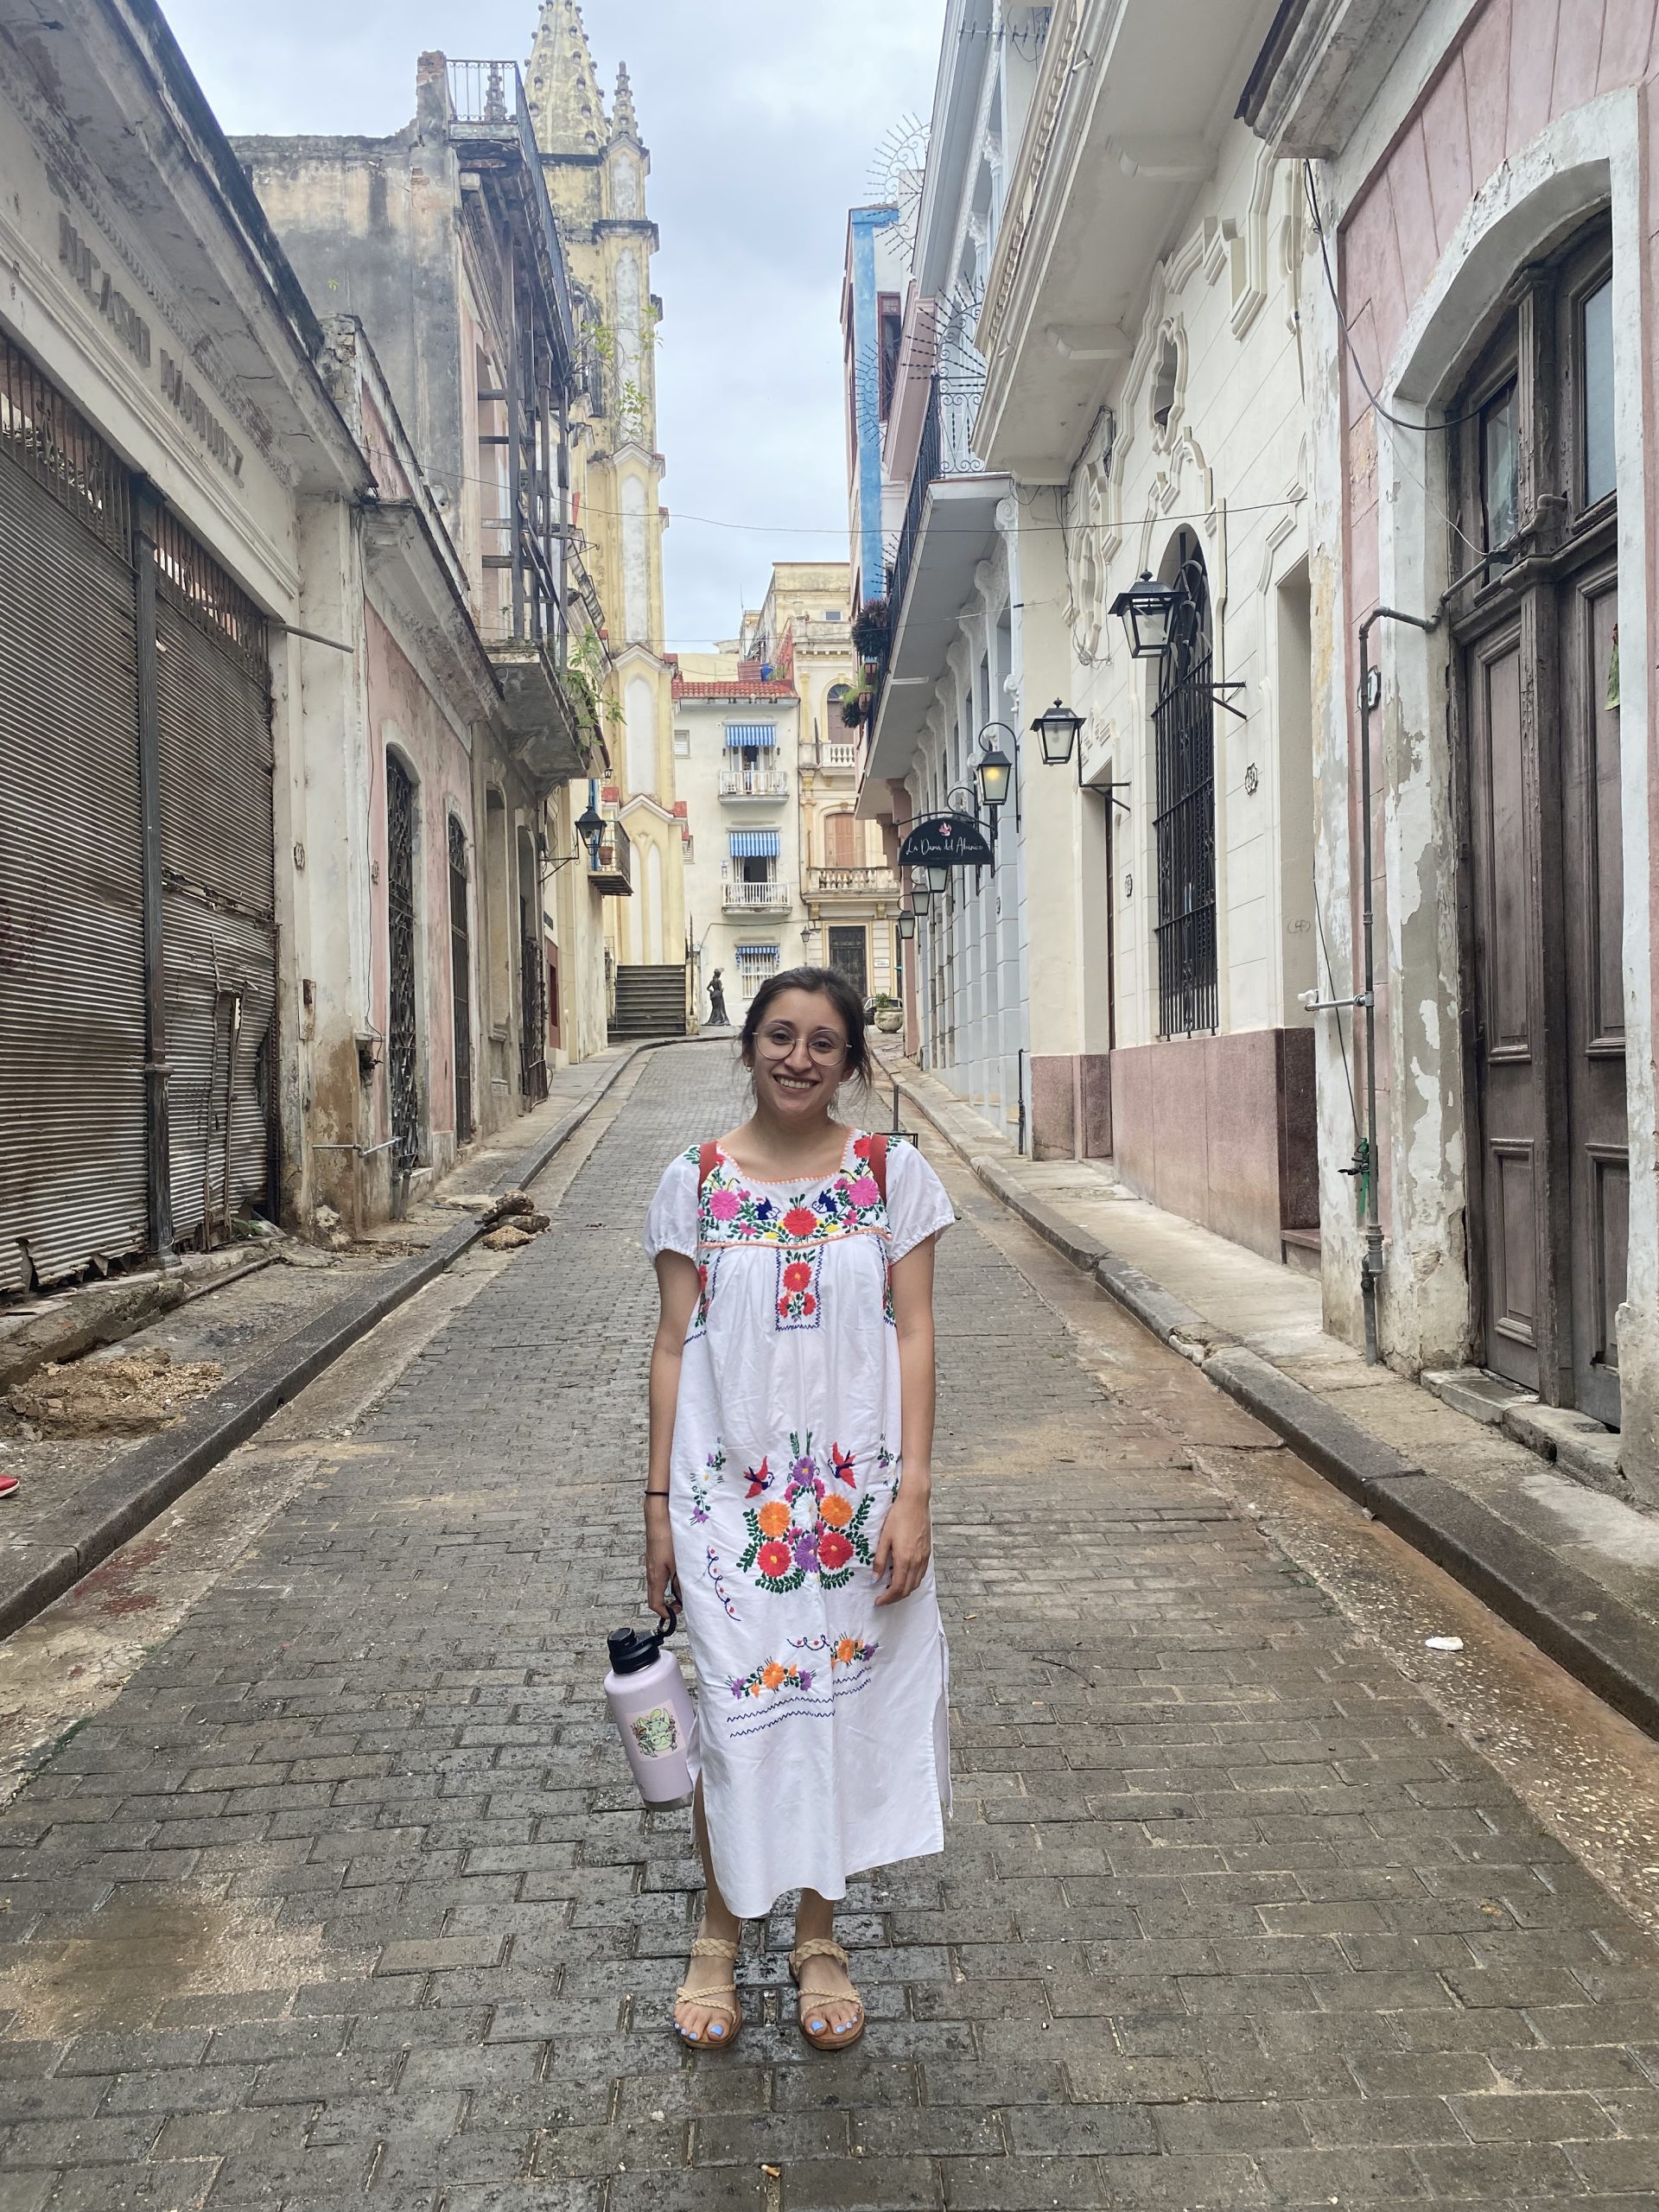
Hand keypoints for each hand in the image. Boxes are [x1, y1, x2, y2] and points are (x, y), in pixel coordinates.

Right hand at [644, 1498, 677, 1620]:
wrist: (659, 1516)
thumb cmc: (667, 1538)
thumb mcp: (678, 1563)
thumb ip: (680, 1581)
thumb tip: (684, 1596)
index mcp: (655, 1577)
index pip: (654, 1603)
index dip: (664, 1613)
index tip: (674, 1615)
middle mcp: (651, 1572)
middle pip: (656, 1595)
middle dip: (668, 1603)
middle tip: (682, 1603)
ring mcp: (653, 1563)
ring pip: (660, 1583)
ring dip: (671, 1589)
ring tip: (685, 1587)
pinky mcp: (656, 1555)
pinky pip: (662, 1572)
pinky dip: (671, 1577)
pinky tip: (682, 1570)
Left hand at [873, 1486, 930, 1606]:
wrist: (915, 1502)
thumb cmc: (897, 1517)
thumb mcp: (884, 1538)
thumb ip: (879, 1560)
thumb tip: (875, 1579)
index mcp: (904, 1559)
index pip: (897, 1588)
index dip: (887, 1598)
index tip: (878, 1602)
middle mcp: (916, 1561)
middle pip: (907, 1589)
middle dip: (894, 1598)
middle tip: (882, 1599)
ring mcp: (924, 1558)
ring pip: (916, 1583)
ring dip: (904, 1591)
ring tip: (891, 1590)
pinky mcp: (927, 1553)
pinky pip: (921, 1574)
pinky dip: (912, 1581)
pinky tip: (903, 1577)